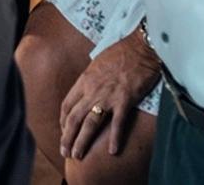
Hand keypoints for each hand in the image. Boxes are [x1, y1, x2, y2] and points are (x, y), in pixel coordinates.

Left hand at [59, 30, 160, 160]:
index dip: (63, 120)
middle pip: (74, 117)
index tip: (64, 131)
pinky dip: (114, 138)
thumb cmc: (121, 53)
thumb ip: (91, 79)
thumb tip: (87, 89)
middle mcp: (92, 90)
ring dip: (82, 141)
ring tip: (78, 155)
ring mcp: (107, 96)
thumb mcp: (97, 63)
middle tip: (65, 152)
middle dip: (67, 137)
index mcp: (84, 80)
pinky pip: (118, 123)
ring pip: (90, 123)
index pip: (67, 104)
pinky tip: (112, 151)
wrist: (140, 48)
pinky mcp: (125, 100)